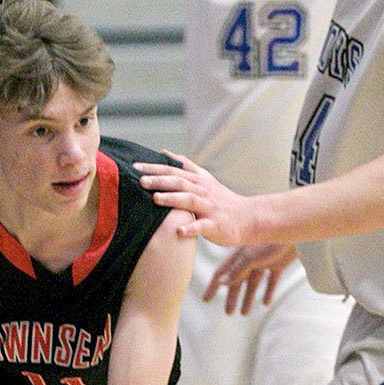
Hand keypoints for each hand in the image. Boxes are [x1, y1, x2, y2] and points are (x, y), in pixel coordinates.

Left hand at [135, 153, 254, 245]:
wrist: (248, 217)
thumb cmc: (222, 200)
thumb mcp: (204, 178)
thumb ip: (185, 166)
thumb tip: (163, 153)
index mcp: (197, 180)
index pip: (173, 170)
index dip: (154, 167)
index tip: (134, 167)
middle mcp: (202, 190)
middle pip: (179, 182)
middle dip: (159, 180)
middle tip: (140, 181)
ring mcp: (209, 207)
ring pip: (189, 200)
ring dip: (172, 199)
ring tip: (155, 199)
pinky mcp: (215, 224)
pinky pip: (202, 226)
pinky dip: (191, 228)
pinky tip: (179, 232)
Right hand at [204, 243, 297, 314]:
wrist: (295, 229)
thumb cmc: (271, 241)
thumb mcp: (250, 257)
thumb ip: (237, 270)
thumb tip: (222, 283)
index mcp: (239, 257)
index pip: (222, 274)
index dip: (213, 287)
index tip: (206, 300)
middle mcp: (249, 260)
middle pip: (237, 282)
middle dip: (232, 297)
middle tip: (228, 313)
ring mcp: (264, 262)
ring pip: (253, 284)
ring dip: (248, 298)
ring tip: (244, 313)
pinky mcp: (278, 264)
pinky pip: (271, 281)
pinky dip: (268, 292)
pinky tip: (266, 303)